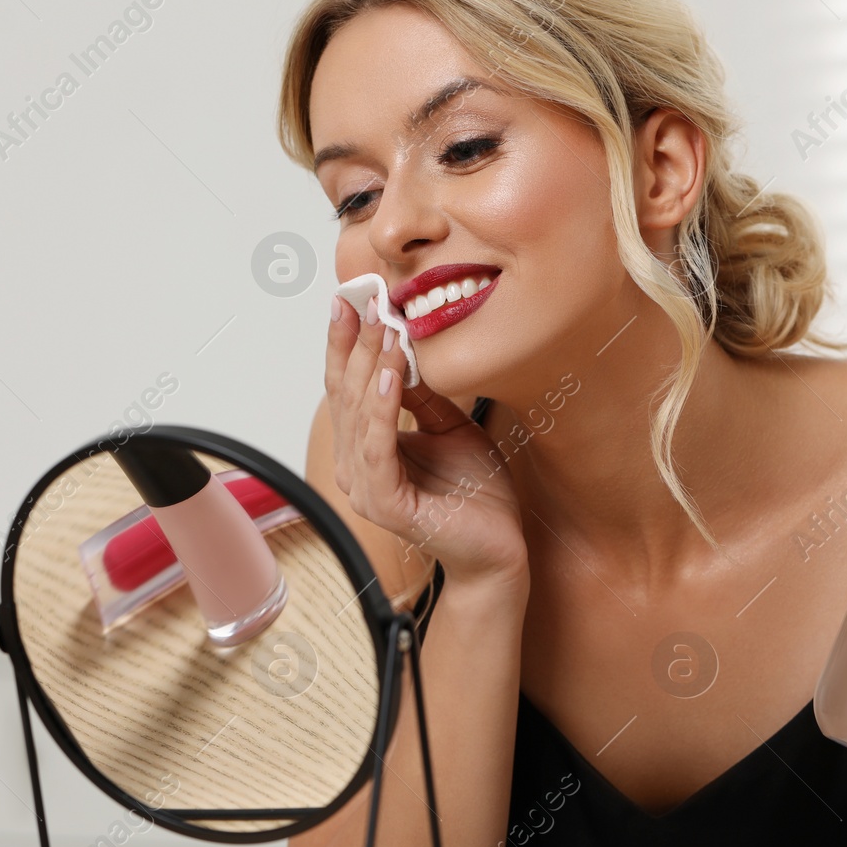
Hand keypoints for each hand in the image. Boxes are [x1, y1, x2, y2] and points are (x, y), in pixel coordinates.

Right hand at [325, 293, 528, 589]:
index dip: (347, 342)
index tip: (353, 298)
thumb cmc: (478, 494)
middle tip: (368, 300)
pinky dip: (382, 408)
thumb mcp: (451, 425)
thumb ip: (423, 394)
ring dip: (370, 365)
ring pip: (359, 415)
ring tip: (384, 327)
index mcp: (366, 448)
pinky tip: (391, 374)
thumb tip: (403, 346)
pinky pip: (378, 447)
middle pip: (345, 394)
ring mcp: (366, 488)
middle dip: (356, 343)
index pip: (347, 386)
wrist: (501, 548)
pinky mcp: (385, 504)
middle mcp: (357, 467)